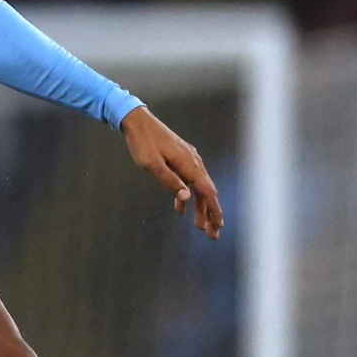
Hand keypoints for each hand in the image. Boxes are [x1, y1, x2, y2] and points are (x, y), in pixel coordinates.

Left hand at [121, 106, 222, 238]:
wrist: (137, 122)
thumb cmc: (142, 143)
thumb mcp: (152, 164)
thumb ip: (169, 180)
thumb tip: (187, 197)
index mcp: (189, 164)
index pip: (207, 192)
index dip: (214, 210)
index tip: (218, 226)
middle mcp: (193, 162)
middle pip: (207, 192)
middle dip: (210, 214)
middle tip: (212, 235)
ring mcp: (188, 160)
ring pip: (198, 188)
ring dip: (199, 207)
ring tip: (199, 227)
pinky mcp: (180, 159)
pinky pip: (188, 181)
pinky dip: (186, 196)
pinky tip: (181, 209)